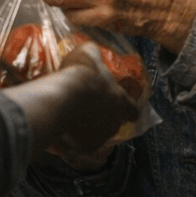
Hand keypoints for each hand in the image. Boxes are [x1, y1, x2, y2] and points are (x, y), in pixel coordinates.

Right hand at [8, 43, 139, 167]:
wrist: (63, 98)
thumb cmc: (79, 74)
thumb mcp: (88, 54)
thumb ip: (94, 53)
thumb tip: (92, 49)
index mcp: (120, 101)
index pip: (133, 110)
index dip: (128, 109)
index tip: (124, 110)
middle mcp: (115, 121)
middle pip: (113, 123)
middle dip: (103, 118)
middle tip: (86, 110)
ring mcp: (101, 136)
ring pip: (97, 135)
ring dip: (87, 129)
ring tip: (72, 120)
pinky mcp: (86, 146)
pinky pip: (80, 144)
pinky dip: (73, 140)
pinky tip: (62, 131)